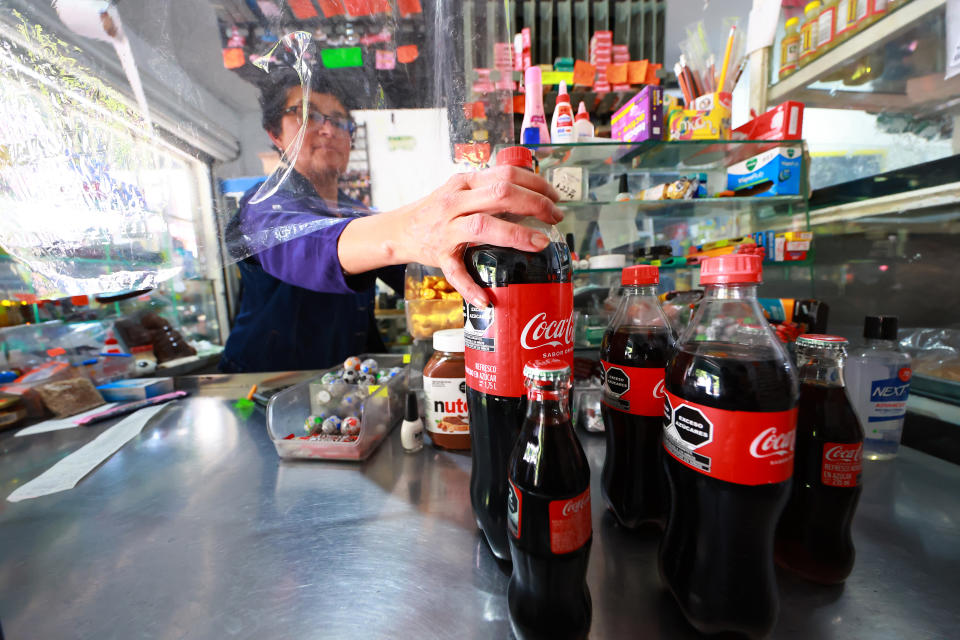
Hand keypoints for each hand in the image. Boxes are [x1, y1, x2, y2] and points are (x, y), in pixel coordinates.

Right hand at [339, 165, 562, 307]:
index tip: (554, 197)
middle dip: (535, 204)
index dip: (536, 184)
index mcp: (466, 182)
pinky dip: (471, 288)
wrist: (401, 230)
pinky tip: (487, 299)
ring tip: (539, 244)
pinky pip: (456, 273)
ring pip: (483, 226)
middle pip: (501, 194)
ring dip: (515, 234)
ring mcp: (446, 229)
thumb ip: (492, 193)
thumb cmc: (440, 211)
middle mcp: (455, 201)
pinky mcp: (439, 256)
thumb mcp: (464, 192)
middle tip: (555, 217)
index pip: (506, 174)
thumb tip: (536, 200)